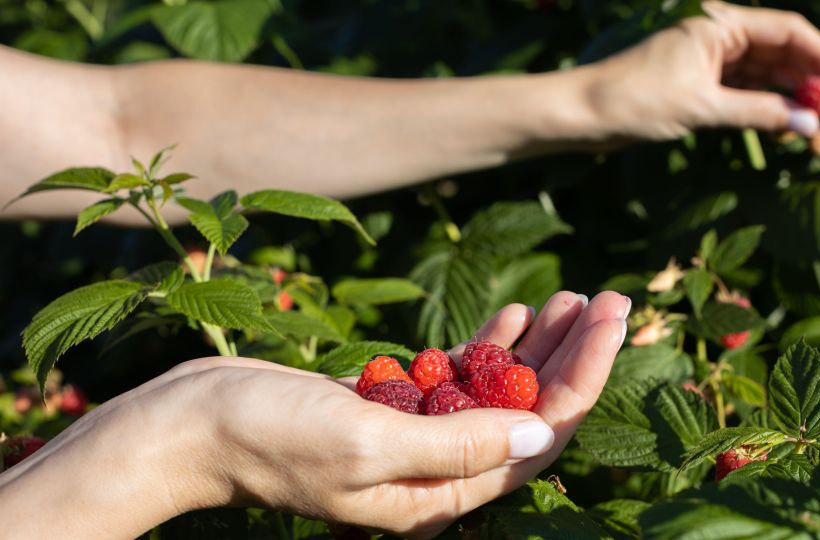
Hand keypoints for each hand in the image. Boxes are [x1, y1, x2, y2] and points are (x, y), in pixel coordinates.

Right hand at [0, 291, 628, 538]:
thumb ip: (458, 446)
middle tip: (607, 297)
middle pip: (529, 412)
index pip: (539, 436)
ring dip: (535, 347)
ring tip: (568, 298)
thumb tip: (542, 437)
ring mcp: (416, 439)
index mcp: (442, 494)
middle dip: (571, 355)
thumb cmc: (268, 437)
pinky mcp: (393, 409)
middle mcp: (438, 473)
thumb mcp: (366, 442)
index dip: (582, 375)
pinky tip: (509, 317)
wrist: (192, 423)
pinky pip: (457, 380)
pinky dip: (486, 348)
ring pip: (498, 392)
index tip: (612, 318)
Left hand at [576, 1, 819, 140]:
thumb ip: (758, 114)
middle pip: (783, 52)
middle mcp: (718, 34)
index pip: (790, 32)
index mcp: (720, 22)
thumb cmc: (634, 101)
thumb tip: (809, 125)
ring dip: (795, 96)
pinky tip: (790, 124)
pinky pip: (744, 90)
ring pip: (766, 74)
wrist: (583, 113)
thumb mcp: (702, 108)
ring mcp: (709, 59)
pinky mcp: (699, 83)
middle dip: (817, 81)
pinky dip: (767, 106)